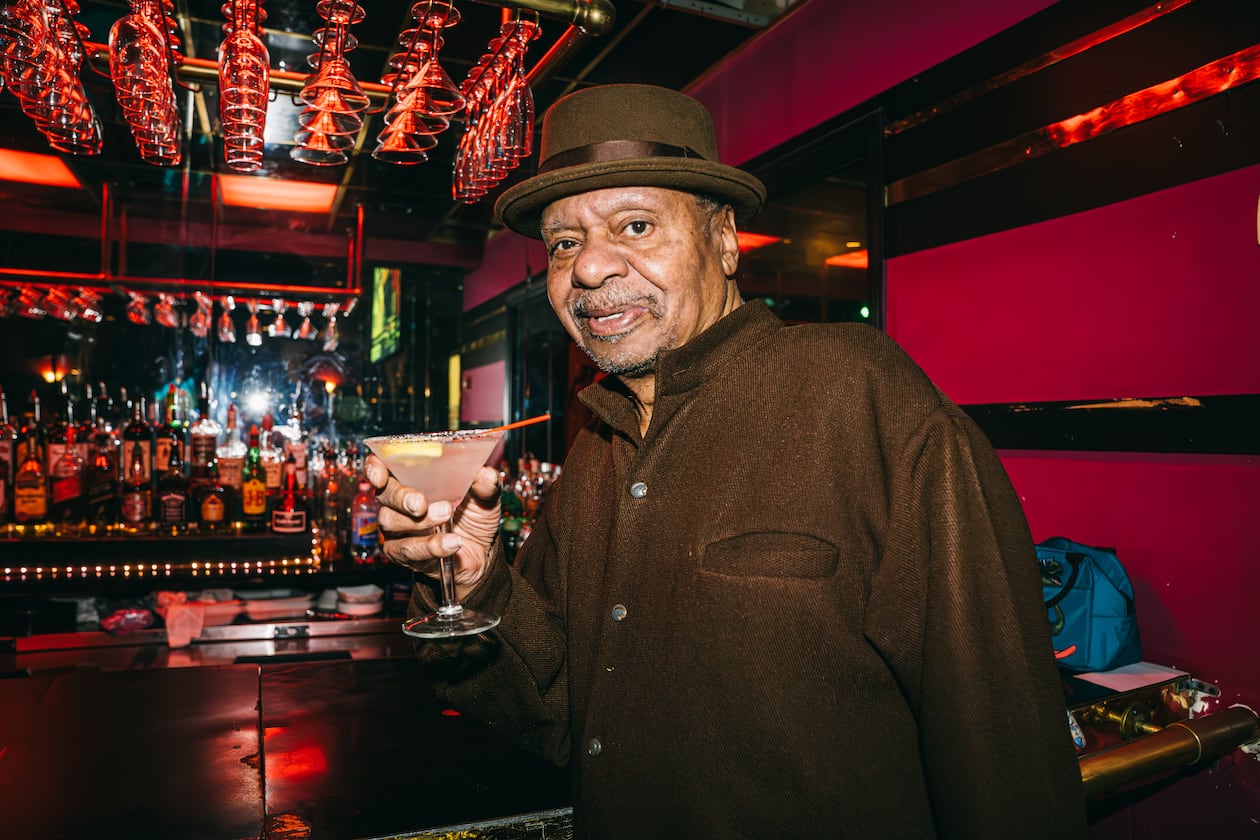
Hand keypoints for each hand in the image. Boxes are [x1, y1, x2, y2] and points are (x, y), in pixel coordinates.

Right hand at [366, 455, 501, 597]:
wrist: (481, 554)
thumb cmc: (474, 518)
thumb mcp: (486, 498)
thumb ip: (486, 484)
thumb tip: (485, 473)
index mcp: (414, 479)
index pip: (383, 467)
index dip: (376, 468)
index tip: (380, 474)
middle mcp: (400, 502)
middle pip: (385, 494)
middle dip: (401, 497)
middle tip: (420, 504)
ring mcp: (399, 528)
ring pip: (392, 522)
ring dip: (422, 522)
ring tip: (447, 519)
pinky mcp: (403, 553)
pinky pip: (406, 550)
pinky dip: (429, 547)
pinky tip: (451, 543)